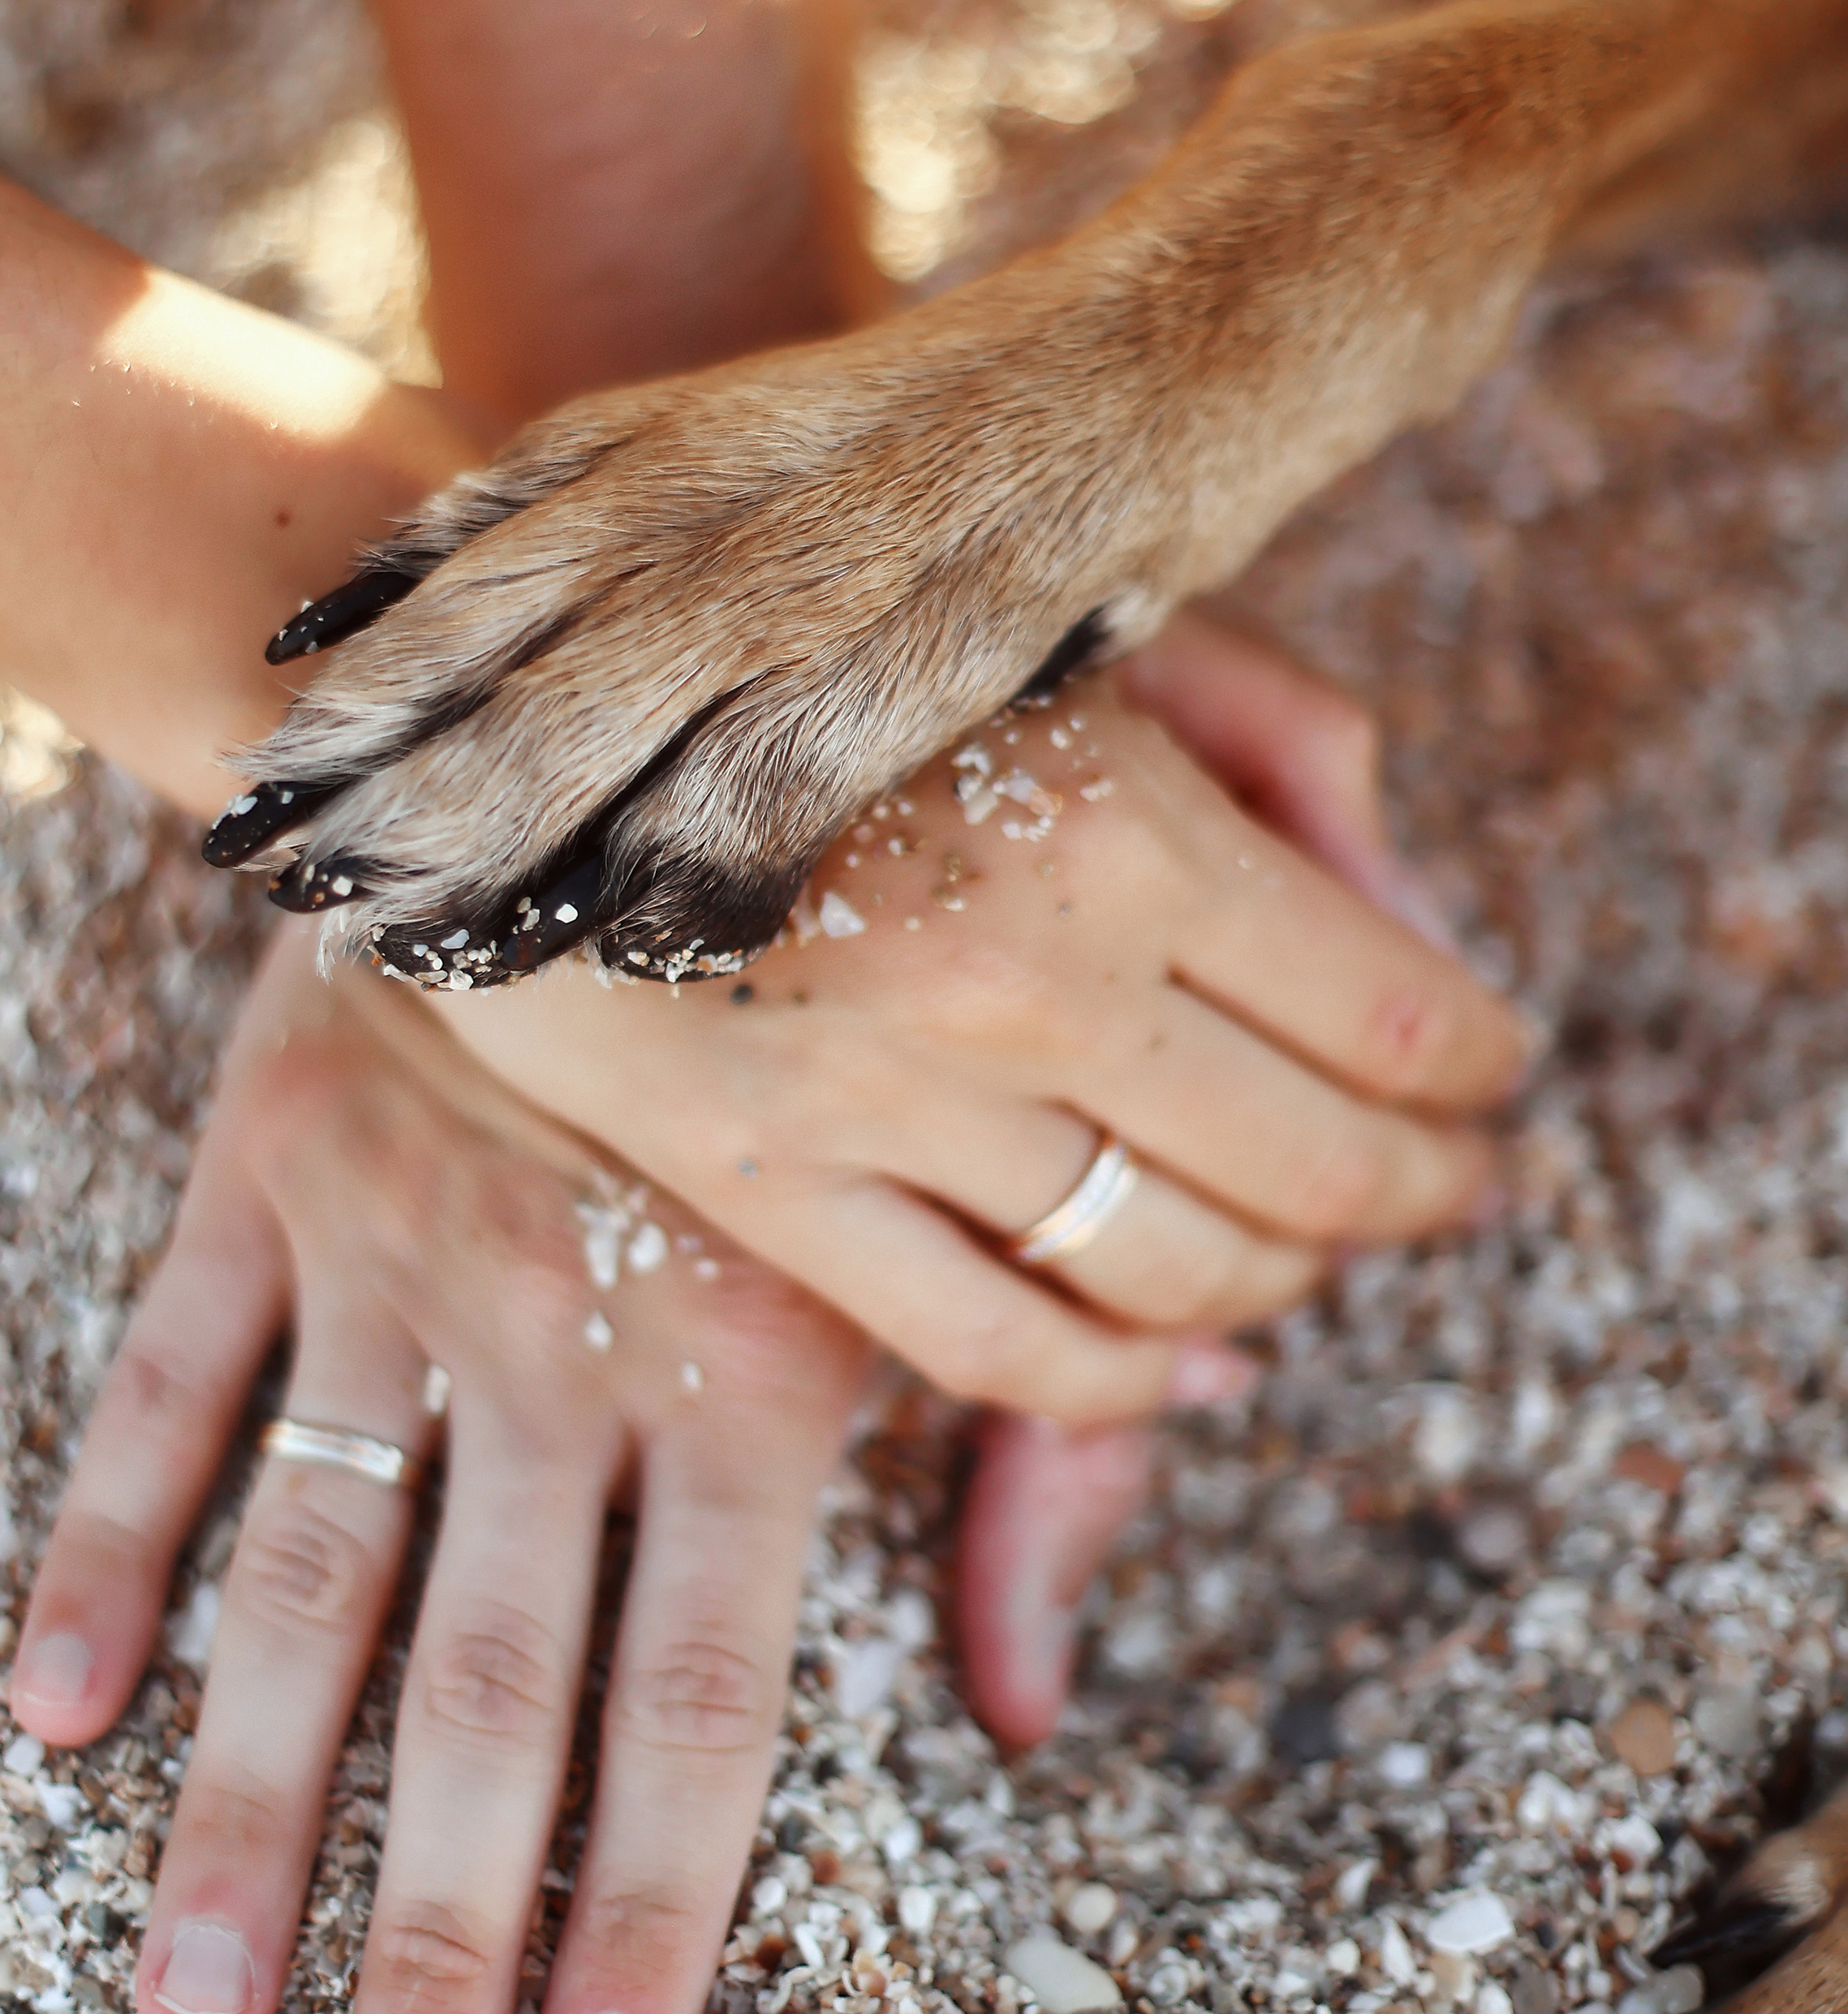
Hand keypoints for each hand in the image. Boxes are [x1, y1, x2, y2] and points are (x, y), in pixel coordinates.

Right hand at [5, 929, 1152, 2013]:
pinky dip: (109, 1536)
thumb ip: (1036, 1414)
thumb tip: (1083, 1615)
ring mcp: (398, 1256)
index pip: (710, 1686)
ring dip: (251, 1799)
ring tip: (206, 2011)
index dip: (661, 1902)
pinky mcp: (265, 1170)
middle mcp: (571, 1332)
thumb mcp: (957, 1175)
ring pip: (314, 1566)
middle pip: (497, 1681)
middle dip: (446, 1931)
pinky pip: (172, 1375)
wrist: (627, 763)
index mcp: (756, 1352)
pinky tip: (53, 1710)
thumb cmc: (837, 987)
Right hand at [437, 612, 1525, 1424]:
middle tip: (1455, 1188)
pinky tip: (1182, 1373)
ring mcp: (892, 1102)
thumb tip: (1406, 919)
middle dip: (1421, 1193)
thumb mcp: (1073, 626)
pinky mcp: (768, 1188)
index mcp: (1120, 824)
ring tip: (1314, 1260)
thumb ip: (1278, 739)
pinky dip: (1118, 1387)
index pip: (1391, 1013)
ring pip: (1170, 1271)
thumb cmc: (821, 647)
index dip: (1479, 1071)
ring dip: (1284, 1288)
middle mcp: (1029, 982)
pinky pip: (990, 1347)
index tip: (1498, 1085)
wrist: (515, 705)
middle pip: (1314, 1166)